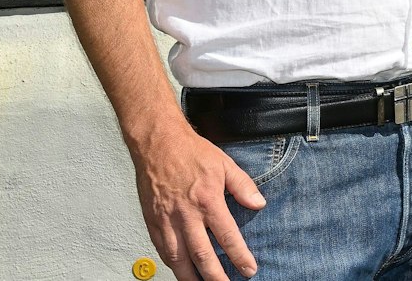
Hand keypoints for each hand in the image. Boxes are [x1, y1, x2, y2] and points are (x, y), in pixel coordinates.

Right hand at [129, 122, 264, 279]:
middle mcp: (186, 214)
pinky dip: (172, 264)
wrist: (158, 143)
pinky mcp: (152, 221)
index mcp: (207, 201)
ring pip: (178, 258)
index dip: (239, 256)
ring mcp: (167, 220)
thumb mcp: (225, 164)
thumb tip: (258, 204)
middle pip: (201, 255)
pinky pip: (162, 250)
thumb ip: (243, 186)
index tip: (249, 270)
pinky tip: (181, 270)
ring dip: (190, 277)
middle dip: (215, 276)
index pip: (227, 236)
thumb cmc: (191, 152)